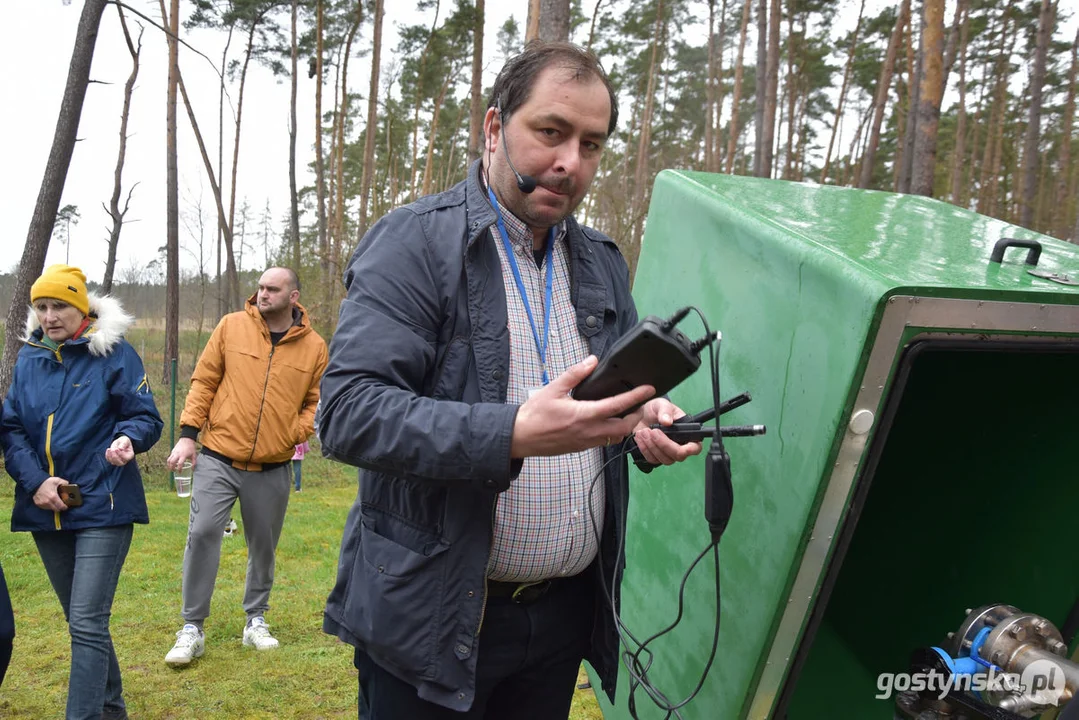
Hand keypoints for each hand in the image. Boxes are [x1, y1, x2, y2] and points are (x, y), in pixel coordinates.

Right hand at [33, 477, 68, 511]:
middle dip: (60, 507)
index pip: (61, 506)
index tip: (66, 506)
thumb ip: (64, 483)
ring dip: (54, 507)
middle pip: (56, 509)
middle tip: (61, 504)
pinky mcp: (38, 504)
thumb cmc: (46, 482)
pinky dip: (48, 506)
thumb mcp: (57, 480)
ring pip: (51, 509)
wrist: (35, 483)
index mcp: (53, 497)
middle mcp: (47, 502)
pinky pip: (45, 507)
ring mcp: (42, 503)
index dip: (65, 507)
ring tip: (55, 502)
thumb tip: (68, 485)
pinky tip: (49, 501)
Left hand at [105, 435, 133, 465]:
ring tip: (109, 449)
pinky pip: (109, 460)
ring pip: (114, 462)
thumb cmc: (124, 441)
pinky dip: (107, 456)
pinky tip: (108, 449)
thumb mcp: (125, 440)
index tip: (116, 449)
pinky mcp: (113, 460)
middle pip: (120, 463)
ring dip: (110, 456)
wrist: (120, 442)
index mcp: (130, 455)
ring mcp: (119, 461)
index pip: (126, 458)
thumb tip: (120, 449)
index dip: (121, 454)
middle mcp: (125, 460)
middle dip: (115, 457)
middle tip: (112, 450)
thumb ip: (124, 444)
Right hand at [166, 438, 197, 471]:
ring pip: (169, 460)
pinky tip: (172, 463)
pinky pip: (169, 457)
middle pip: (172, 462)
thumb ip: (194, 462)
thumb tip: (193, 469)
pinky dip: (169, 461)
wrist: (186, 439)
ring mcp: (174, 452)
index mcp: (183, 455)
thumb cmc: (191, 447)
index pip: (180, 464)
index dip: (179, 469)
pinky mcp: (172, 451)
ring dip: (169, 465)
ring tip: (171, 468)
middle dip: (172, 468)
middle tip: (174, 471)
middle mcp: (177, 454)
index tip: (180, 472)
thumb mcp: (194, 455)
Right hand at [510, 355, 654, 457]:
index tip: (649, 390)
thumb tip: (591, 361)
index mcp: (584, 414)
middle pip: (624, 427)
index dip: (636, 397)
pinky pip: (603, 442)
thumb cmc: (534, 414)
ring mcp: (586, 442)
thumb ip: (575, 374)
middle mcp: (589, 431)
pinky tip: (608, 423)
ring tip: (627, 413)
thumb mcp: (553, 389)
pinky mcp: (581, 447)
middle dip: (637, 416)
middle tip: (641, 404)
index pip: (617, 405)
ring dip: (625, 426)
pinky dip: (612, 433)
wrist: (520, 437)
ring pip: (615, 437)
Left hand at [631, 398, 702, 465]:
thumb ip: (665, 411)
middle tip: (654, 431)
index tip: (683, 448)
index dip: (691, 450)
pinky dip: (644, 448)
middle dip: (664, 444)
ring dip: (652, 446)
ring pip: (664, 459)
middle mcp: (679, 446)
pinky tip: (640, 437)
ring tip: (644, 431)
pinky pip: (652, 459)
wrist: (642, 414)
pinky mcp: (655, 456)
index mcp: (687, 433)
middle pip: (678, 455)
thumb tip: (667, 421)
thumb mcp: (662, 404)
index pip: (695, 447)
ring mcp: (667, 453)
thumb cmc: (657, 409)